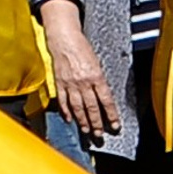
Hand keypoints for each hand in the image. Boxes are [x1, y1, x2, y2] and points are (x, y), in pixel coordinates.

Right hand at [41, 2, 120, 139]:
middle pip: (91, 107)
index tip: (114, 125)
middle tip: (99, 134)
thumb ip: (98, 80)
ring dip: (83, 120)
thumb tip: (102, 97)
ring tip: (86, 130)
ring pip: (77, 107)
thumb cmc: (81, 47)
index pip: (106, 101)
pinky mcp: (58, 82)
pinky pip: (62, 100)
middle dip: (96, 123)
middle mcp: (83, 82)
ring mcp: (69, 83)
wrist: (63, 38)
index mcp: (96, 76)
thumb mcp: (96, 63)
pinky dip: (66, 110)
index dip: (111, 115)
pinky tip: (69, 118)